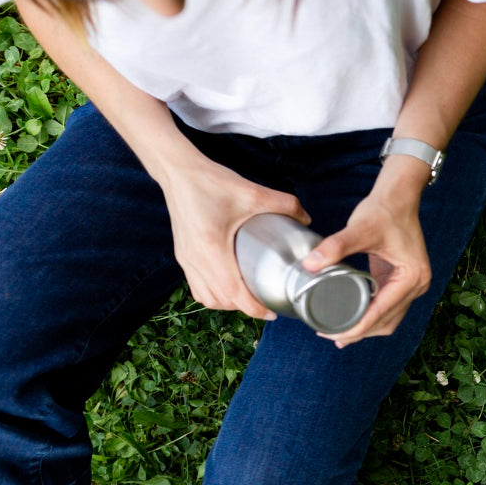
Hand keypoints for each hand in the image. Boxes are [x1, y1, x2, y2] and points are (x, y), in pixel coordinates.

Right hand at [158, 153, 311, 319]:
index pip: (233, 293)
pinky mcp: (182, 255)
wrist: (178, 171)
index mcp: (211, 249)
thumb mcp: (253, 193)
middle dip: (244, 308)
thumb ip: (285, 204)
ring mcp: (185, 259)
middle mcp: (195, 260)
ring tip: (249, 298)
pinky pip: (196, 286)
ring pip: (205, 296)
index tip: (272, 312)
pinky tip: (229, 286)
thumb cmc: (212, 182)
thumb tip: (307, 218)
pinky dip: (213, 294)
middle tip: (267, 303)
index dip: (253, 308)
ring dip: (227, 303)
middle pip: (220, 300)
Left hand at [299, 173, 430, 345]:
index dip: (358, 327)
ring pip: (389, 318)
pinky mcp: (403, 280)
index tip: (334, 334)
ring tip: (338, 334)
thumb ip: (335, 247)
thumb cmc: (383, 211)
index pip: (382, 313)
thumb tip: (310, 265)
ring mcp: (412, 284)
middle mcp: (417, 285)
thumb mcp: (358, 229)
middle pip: (387, 322)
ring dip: (366, 328)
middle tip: (331, 336)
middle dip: (360, 332)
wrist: (397, 197)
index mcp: (411, 278)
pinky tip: (353, 320)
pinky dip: (371, 316)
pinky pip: (388, 307)